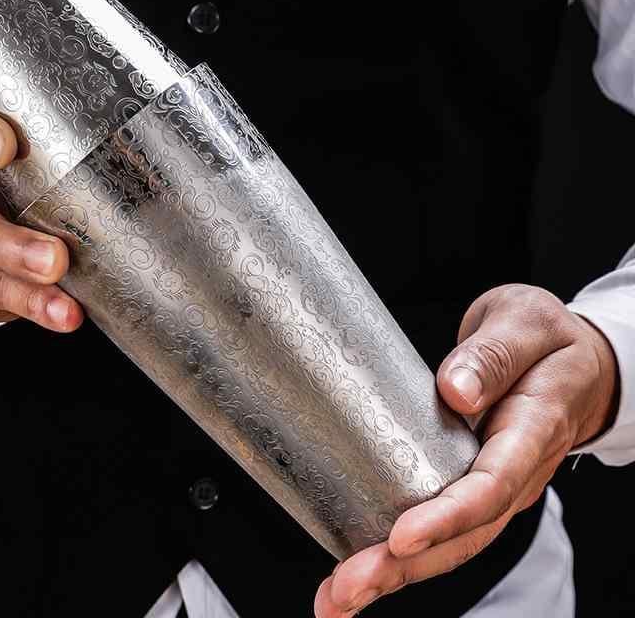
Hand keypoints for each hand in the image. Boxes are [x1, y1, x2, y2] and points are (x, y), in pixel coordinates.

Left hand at [315, 284, 618, 615]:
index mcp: (533, 428)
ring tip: (338, 598)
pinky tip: (358, 572)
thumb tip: (455, 391)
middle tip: (347, 588)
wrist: (573, 359)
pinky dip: (400, 556)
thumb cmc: (546, 338)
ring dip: (393, 574)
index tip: (400, 537)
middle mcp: (515, 470)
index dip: (447, 516)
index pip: (492, 485)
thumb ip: (495, 354)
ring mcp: (496, 485)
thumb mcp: (526, 322)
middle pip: (464, 534)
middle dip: (403, 566)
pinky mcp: (470, 484)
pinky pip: (441, 528)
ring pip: (450, 543)